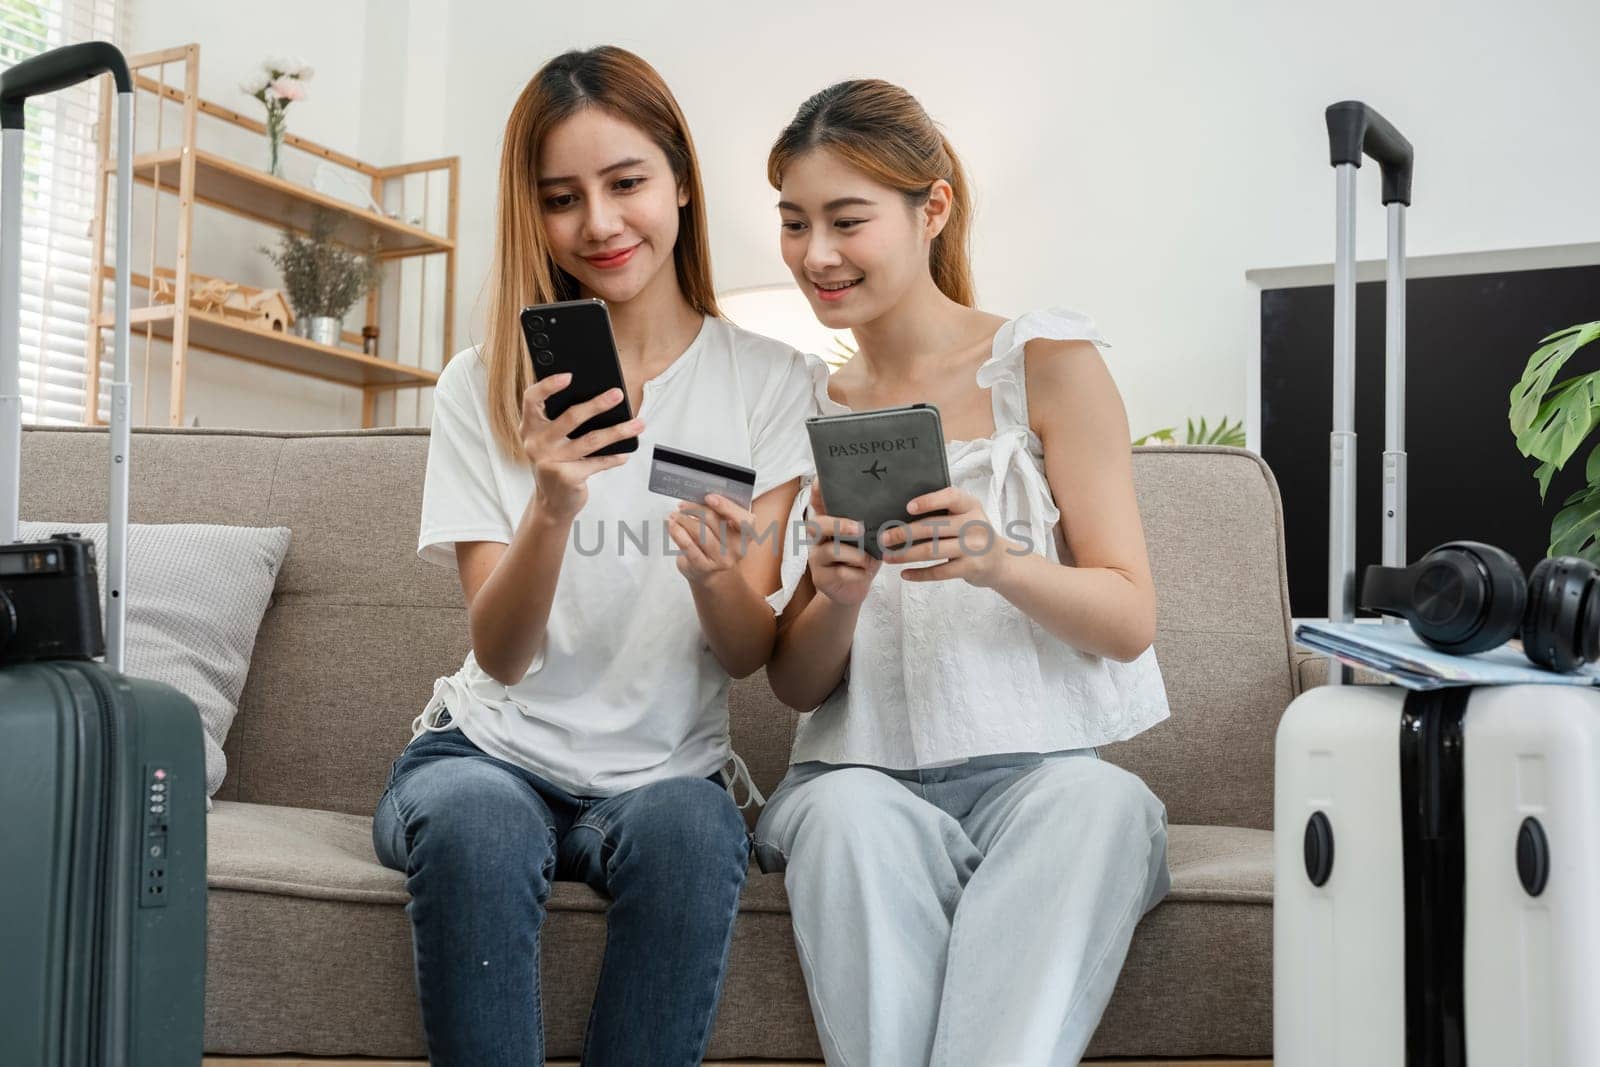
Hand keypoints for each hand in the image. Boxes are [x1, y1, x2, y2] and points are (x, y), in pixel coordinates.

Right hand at [520, 374, 641, 521]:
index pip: (531, 399)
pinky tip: (625, 452)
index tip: (569, 376)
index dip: (548, 385)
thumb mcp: (551, 440)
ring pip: (591, 440)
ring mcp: (550, 461)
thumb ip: (562, 421)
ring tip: (638, 423)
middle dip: (597, 404)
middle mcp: (536, 442)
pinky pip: (597, 462)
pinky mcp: (566, 477)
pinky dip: (614, 457)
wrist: (552, 502)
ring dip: (618, 431)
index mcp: (530, 427)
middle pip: (570, 417)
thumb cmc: (556, 463)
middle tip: (618, 394)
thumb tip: (601, 398)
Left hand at [668, 493, 757, 586]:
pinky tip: (671, 526)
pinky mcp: (704, 567)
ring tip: (674, 515)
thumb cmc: (715, 543)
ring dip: (684, 520)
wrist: (708, 573)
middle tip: (683, 505)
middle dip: (695, 509)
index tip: (709, 497)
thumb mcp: (722, 527)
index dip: (726, 506)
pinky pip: (689, 547)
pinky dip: (678, 533)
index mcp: (746, 534)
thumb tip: (698, 497)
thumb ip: (717, 512)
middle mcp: (738, 548)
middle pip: (715, 521)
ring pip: (700, 533)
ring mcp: (722, 560)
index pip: (744, 520)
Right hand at [804, 479, 881, 606]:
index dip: (818, 492)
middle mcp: (818, 538)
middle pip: (818, 524)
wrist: (854, 590)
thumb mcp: (869, 540)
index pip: (819, 503)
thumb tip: (891, 507)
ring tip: (870, 560)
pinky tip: (864, 574)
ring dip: (857, 555)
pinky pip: (840, 572)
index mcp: (829, 523)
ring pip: (831, 550)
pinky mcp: (821, 577)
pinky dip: (858, 573)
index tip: (821, 481)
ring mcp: (816, 558)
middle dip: (839, 524)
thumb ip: (872, 525)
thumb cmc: (863, 559)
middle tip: (860, 528)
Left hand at [878, 486, 1020, 587]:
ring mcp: (973, 548)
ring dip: (906, 554)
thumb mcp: (968, 516)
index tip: (908, 507)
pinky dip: (919, 574)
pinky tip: (905, 574)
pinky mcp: (971, 568)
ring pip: (932, 551)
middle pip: (933, 527)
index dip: (929, 501)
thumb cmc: (974, 534)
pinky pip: (939, 572)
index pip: (950, 497)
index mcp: (971, 506)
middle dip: (904, 533)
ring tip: (888, 557)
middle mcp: (974, 525)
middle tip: (884, 539)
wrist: (1001, 561)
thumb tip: (901, 515)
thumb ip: (945, 512)